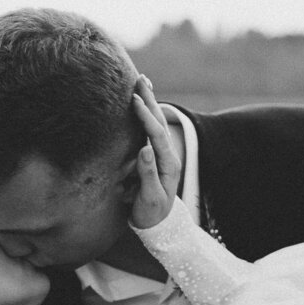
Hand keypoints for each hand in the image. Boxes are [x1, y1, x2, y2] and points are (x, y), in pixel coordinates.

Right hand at [129, 76, 181, 228]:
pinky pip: (149, 130)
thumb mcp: (150, 198)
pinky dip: (145, 114)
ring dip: (149, 102)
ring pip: (155, 123)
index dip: (146, 117)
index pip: (156, 134)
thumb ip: (148, 174)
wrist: (160, 225)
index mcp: (168, 164)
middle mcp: (167, 155)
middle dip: (150, 100)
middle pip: (159, 122)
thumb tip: (144, 149)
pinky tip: (140, 104)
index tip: (135, 100)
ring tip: (142, 83)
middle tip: (140, 79)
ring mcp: (161, 155)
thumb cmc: (152, 214)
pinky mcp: (154, 156)